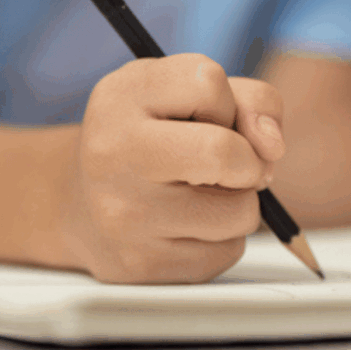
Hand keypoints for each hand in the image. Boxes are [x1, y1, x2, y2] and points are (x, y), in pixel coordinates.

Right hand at [59, 54, 284, 283]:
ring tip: (200, 193)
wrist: (78, 202)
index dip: (225, 101)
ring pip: (241, 212)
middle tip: (227, 162)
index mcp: (121, 97)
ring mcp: (124, 216)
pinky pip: (228, 252)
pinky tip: (186, 225)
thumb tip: (272, 147)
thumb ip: (247, 99)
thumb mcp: (183, 92)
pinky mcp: (143, 266)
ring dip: (239, 201)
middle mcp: (113, 154)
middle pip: (224, 153)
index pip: (209, 83)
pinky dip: (222, 237)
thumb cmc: (147, 136)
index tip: (206, 115)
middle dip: (246, 159)